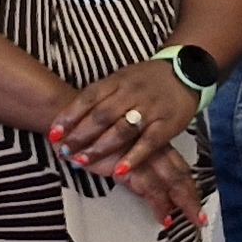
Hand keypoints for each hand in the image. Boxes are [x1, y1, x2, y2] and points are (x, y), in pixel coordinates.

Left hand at [49, 59, 203, 182]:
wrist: (187, 71)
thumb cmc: (148, 79)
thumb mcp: (122, 78)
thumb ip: (100, 95)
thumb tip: (70, 116)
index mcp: (118, 81)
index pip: (88, 98)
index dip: (69, 116)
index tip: (53, 133)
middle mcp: (132, 94)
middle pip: (101, 116)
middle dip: (80, 135)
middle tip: (63, 151)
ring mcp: (150, 109)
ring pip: (121, 130)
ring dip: (99, 147)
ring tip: (81, 161)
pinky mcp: (167, 125)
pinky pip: (148, 143)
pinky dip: (133, 157)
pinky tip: (119, 170)